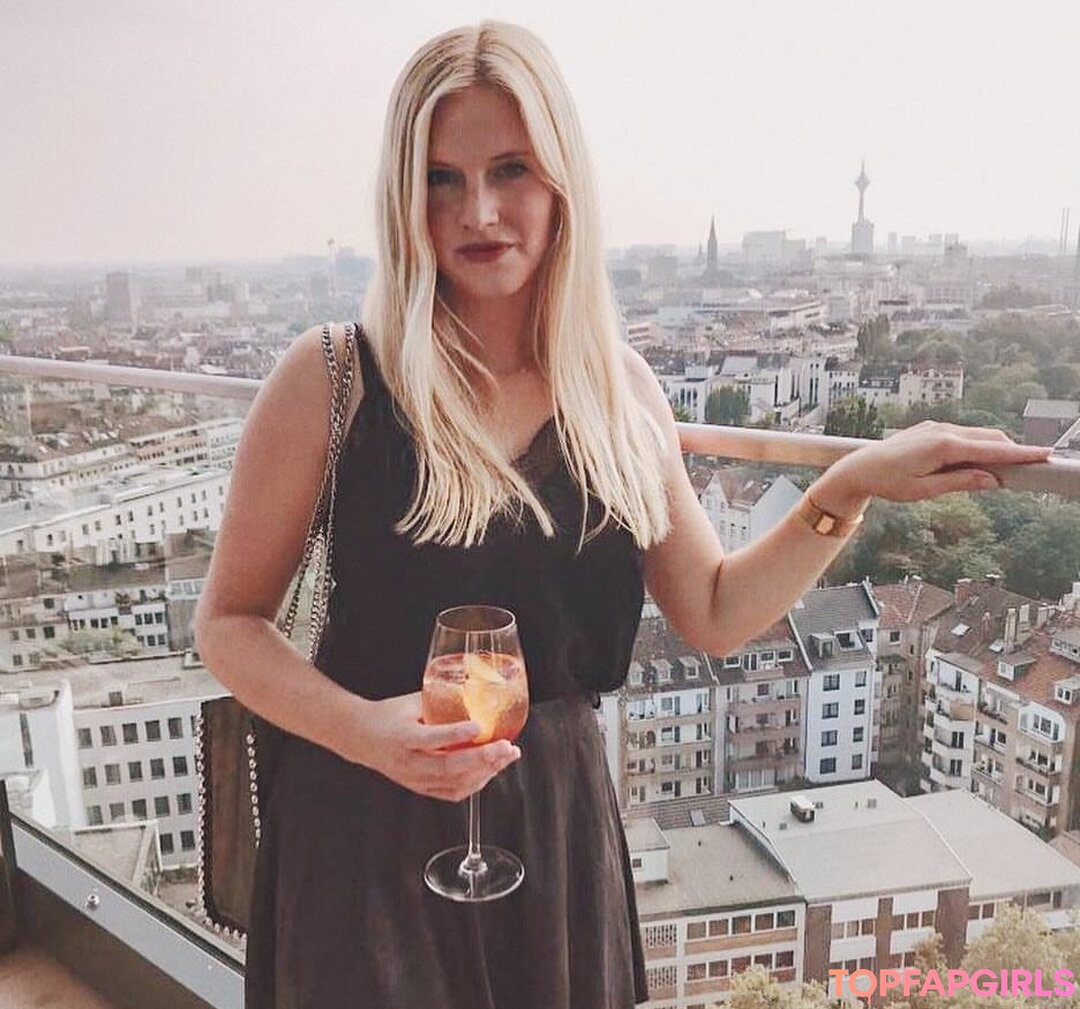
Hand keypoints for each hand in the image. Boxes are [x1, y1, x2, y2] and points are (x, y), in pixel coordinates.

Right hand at [334, 691, 520, 801]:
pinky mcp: (421, 788)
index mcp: (402, 737)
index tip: (479, 726)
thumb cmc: (388, 717)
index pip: (430, 739)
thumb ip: (440, 699)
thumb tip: (474, 690)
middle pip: (448, 767)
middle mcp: (408, 763)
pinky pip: (453, 792)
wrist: (362, 739)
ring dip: (485, 772)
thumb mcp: (410, 702)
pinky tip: (491, 769)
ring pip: (454, 783)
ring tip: (507, 756)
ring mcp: (415, 780)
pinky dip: (475, 782)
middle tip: (506, 747)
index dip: (455, 734)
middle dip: (482, 759)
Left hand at [813, 420, 1053, 512]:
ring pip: (977, 435)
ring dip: (993, 449)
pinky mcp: (931, 429)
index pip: (992, 449)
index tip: (1045, 455)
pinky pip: (963, 435)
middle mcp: (942, 431)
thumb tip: (993, 480)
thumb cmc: (887, 482)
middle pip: (990, 438)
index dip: (1021, 453)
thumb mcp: (925, 490)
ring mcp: (936, 427)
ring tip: (1003, 471)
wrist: (858, 468)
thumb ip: (960, 483)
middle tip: (1029, 469)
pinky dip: (976, 446)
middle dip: (1011, 451)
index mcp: (943, 446)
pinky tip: (976, 462)